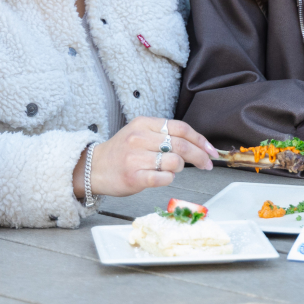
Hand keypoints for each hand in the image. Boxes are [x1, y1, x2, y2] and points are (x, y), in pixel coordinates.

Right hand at [78, 117, 216, 198]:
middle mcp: (139, 138)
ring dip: (179, 168)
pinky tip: (162, 177)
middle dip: (200, 156)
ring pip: (174, 161)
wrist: (93, 168)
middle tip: (206, 164)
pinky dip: (169, 179)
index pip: (180, 128)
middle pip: (181, 145)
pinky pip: (164, 178)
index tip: (210, 150)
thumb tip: (197, 145)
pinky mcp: (134, 176)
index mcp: (143, 124)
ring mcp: (135, 157)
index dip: (200, 140)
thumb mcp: (139, 134)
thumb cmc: (121, 153)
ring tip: (171, 169)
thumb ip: (164, 135)